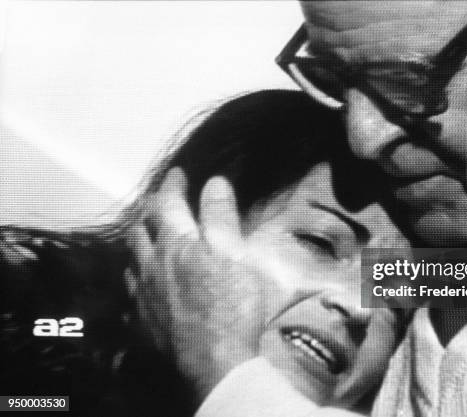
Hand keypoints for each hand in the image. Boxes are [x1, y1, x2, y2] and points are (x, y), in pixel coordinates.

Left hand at [126, 168, 269, 399]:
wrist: (215, 360)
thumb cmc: (232, 306)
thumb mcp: (236, 255)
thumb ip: (221, 218)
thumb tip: (214, 183)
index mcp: (178, 242)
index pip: (167, 202)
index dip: (172, 184)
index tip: (178, 174)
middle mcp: (154, 262)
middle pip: (142, 226)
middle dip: (150, 208)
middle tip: (160, 201)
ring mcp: (144, 291)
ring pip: (131, 255)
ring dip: (139, 238)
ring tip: (148, 233)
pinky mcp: (142, 316)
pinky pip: (130, 285)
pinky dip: (135, 270)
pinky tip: (142, 276)